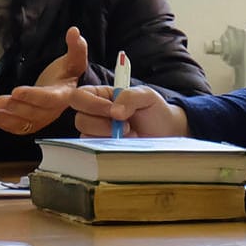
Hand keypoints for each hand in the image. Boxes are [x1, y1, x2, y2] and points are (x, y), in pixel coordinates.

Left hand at [0, 26, 86, 136]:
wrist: (66, 90)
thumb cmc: (67, 73)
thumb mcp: (74, 60)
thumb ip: (76, 47)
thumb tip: (74, 31)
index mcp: (62, 96)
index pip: (48, 98)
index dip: (33, 96)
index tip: (16, 91)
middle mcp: (51, 111)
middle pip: (33, 113)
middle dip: (15, 107)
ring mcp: (40, 120)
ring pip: (22, 124)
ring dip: (4, 119)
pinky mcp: (30, 124)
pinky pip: (16, 128)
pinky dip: (2, 124)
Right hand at [65, 83, 187, 137]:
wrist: (166, 132)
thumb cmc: (154, 111)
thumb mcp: (146, 96)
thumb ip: (130, 97)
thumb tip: (114, 112)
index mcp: (99, 96)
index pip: (79, 97)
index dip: (91, 104)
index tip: (111, 110)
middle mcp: (94, 114)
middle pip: (79, 119)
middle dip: (102, 124)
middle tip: (126, 125)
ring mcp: (97, 133)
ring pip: (85, 136)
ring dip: (108, 135)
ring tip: (129, 133)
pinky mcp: (101, 149)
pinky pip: (94, 150)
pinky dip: (109, 147)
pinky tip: (125, 143)